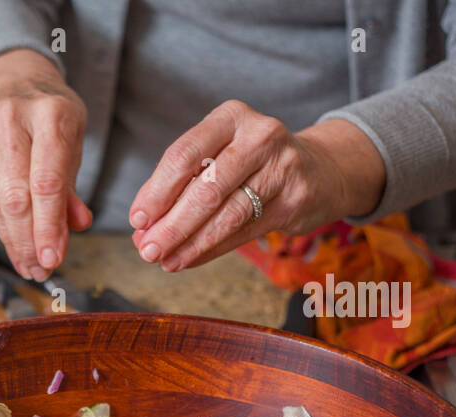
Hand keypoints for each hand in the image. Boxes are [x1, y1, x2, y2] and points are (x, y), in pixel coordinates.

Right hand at [0, 49, 93, 281]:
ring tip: (28, 263)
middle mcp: (12, 118)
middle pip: (16, 197)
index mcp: (50, 114)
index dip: (49, 226)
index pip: (47, 183)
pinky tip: (12, 239)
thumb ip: (71, 187)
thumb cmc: (48, 116)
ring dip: (13, 240)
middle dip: (28, 241)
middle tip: (39, 268)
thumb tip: (75, 226)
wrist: (13, 81)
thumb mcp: (73, 142)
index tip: (53, 258)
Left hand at [128, 102, 385, 271]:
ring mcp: (282, 167)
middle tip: (147, 251)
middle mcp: (259, 136)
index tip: (137, 220)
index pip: (184, 155)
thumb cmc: (250, 163)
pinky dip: (211, 249)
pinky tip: (190, 259)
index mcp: (230, 117)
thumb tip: (142, 227)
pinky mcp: (295, 199)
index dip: (157, 191)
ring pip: (227, 214)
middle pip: (206, 188)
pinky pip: (245, 231)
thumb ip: (179, 185)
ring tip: (165, 260)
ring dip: (191, 243)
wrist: (318, 169)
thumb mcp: (216, 155)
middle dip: (172, 225)